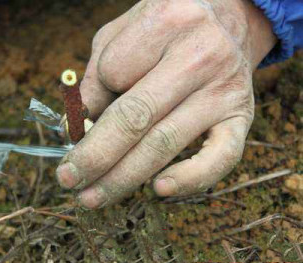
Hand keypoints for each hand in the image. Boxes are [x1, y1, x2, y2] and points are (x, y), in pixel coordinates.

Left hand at [56, 0, 276, 208]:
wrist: (227, 20)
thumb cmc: (165, 32)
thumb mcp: (122, 35)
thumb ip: (96, 77)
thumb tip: (76, 128)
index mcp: (165, 24)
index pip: (112, 73)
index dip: (89, 103)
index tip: (79, 122)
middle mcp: (198, 56)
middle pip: (135, 118)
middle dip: (94, 157)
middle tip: (67, 180)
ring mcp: (223, 89)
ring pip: (165, 143)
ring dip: (122, 178)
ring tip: (92, 197)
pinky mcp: (242, 116)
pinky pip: (221, 157)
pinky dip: (190, 179)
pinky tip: (158, 191)